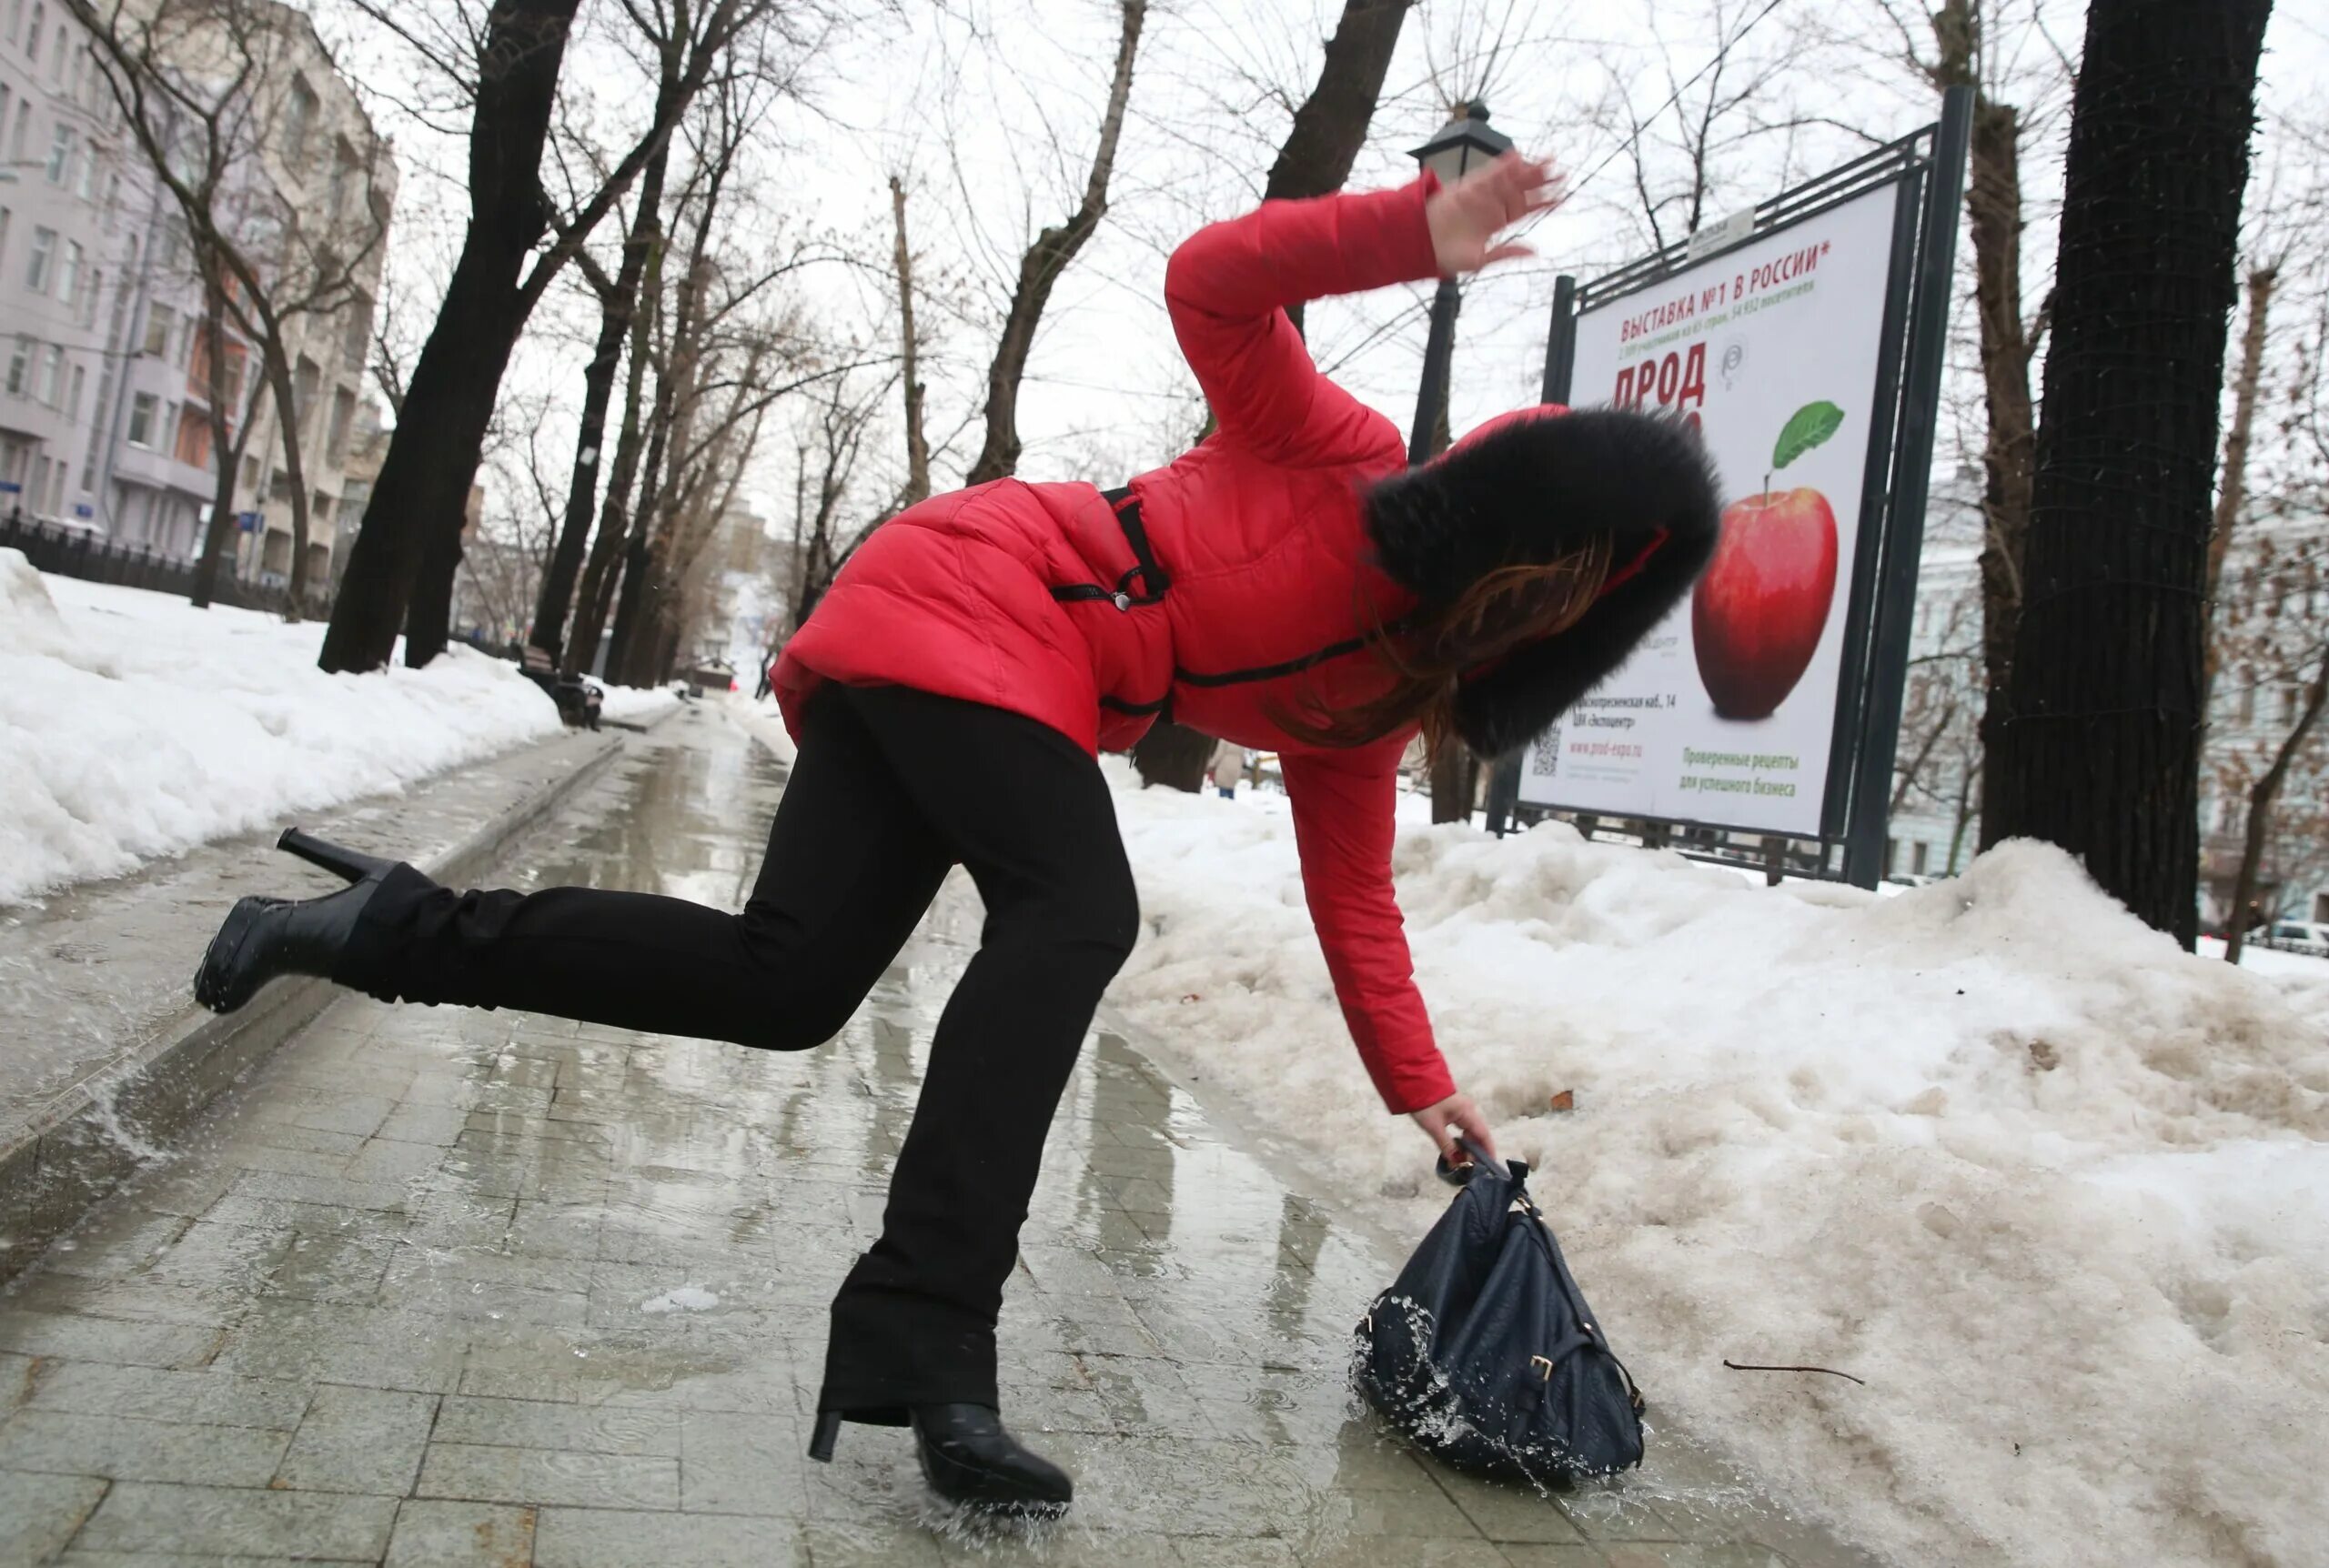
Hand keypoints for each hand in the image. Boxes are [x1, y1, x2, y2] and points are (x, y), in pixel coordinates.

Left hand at [1410, 1091, 1499, 1167]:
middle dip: (1477, 1150)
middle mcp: (1469, 1110)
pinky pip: (1464, 1127)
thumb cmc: (1425, 1104)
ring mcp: (1463, 1108)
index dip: (1488, 1150)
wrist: (1413, 1082)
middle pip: (1478, 1133)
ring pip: (1471, 1130)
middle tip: (1471, 1167)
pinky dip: (1463, 1138)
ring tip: (1464, 1160)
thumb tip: (1457, 1161)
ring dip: (1469, 1145)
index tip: (1490, 1165)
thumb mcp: (1434, 1127)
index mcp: (1468, 1112)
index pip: (1483, 1134)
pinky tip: (1457, 1147)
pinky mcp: (1455, 1109)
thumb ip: (1447, 1145)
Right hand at [1425, 151, 1564, 275]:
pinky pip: (1488, 173)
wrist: (1420, 245)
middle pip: (1520, 191)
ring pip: (1509, 180)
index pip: (1524, 210)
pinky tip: (1519, 159)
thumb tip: (1533, 251)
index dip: (1542, 203)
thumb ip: (1506, 252)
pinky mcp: (1468, 187)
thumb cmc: (1444, 256)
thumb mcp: (1480, 260)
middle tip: (1561, 173)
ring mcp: (1480, 195)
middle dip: (1540, 182)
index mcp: (1494, 223)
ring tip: (1548, 163)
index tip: (1561, 197)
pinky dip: (1503, 166)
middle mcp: (1490, 206)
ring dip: (1527, 171)